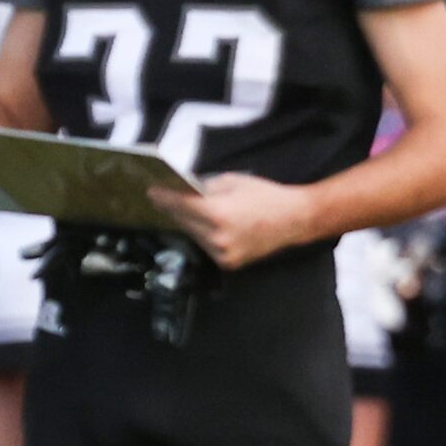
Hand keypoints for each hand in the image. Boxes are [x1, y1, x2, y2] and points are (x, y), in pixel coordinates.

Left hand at [147, 173, 315, 269]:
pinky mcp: (227, 263)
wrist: (294, 219)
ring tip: (176, 209)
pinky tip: (197, 224)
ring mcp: (222, 254)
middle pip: (183, 221)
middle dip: (171, 209)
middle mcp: (217, 237)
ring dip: (185, 223)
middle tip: (159, 198)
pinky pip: (205, 246)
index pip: (180, 206)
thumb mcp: (232, 182)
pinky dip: (200, 234)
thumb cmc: (265, 195)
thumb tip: (180, 189)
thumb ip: (204, 187)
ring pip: (192, 235)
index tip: (151, 191)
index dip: (163, 198)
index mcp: (218, 214)